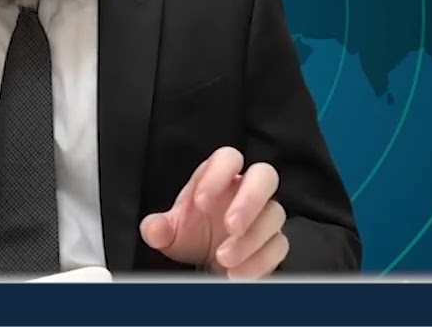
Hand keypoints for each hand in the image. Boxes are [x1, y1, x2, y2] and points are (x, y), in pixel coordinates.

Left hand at [139, 146, 287, 278]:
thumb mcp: (171, 230)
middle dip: (249, 201)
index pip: (228, 158)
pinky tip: (238, 272)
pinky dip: (259, 261)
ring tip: (225, 258)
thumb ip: (159, 227)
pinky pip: (278, 245)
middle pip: (264, 176)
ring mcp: (265, 214)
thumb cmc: (193, 234)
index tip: (201, 202)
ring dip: (250, 239)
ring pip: (273, 215)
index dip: (218, 175)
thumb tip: (152, 229)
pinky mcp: (274, 241)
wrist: (208, 261)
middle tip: (231, 226)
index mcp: (220, 176)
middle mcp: (246, 190)